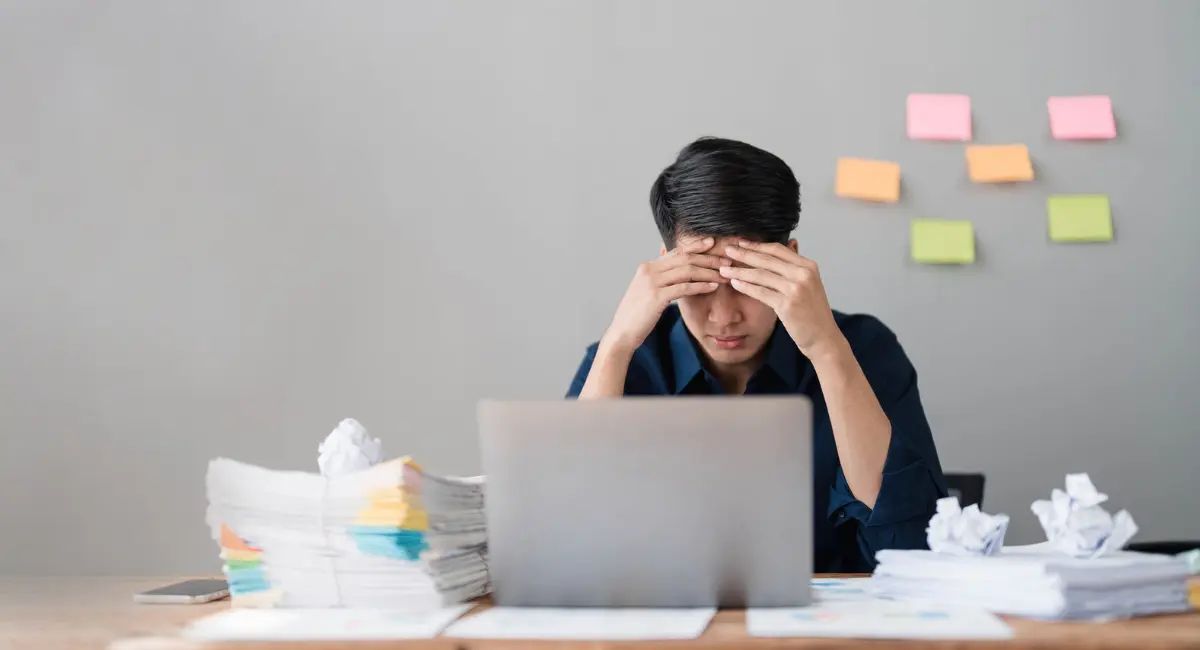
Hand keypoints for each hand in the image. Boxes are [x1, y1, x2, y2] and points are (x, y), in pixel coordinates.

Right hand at [601, 237, 727, 352]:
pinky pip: (684, 287)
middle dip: (708, 258)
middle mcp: (649, 270)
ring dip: (708, 272)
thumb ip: (660, 278)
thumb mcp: (646, 290)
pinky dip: (700, 285)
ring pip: (687, 270)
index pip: (676, 251)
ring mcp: (652, 282)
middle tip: (726, 261)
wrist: (623, 332)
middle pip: (684, 258)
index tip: (712, 243)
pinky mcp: (657, 296)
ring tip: (724, 275)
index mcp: (647, 266)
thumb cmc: (637, 314)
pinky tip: (713, 286)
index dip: (695, 246)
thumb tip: (675, 272)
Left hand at [719, 240, 844, 359]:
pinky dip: (745, 287)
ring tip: (724, 269)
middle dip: (744, 253)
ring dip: (740, 271)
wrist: (823, 337)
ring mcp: (796, 289)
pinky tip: (734, 283)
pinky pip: (760, 292)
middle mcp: (803, 274)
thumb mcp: (809, 284)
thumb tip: (789, 244)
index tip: (741, 243)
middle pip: (767, 259)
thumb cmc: (813, 312)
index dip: (757, 245)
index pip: (778, 249)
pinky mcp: (787, 305)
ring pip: (760, 275)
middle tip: (727, 249)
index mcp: (808, 266)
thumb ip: (795, 268)